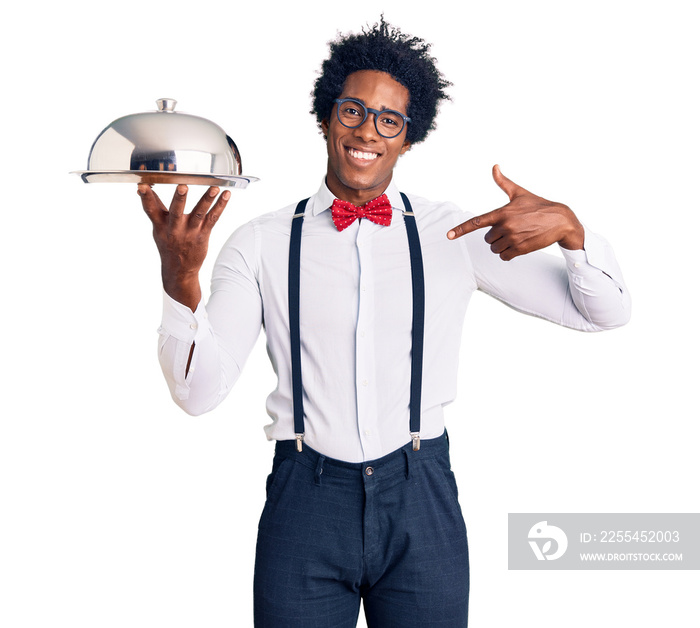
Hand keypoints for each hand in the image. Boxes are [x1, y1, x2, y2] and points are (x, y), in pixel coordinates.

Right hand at [138, 183, 230, 308]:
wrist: (179, 269)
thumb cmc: (168, 244)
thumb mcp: (158, 228)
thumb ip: (154, 207)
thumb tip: (142, 188)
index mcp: (160, 226)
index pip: (150, 210)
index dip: (146, 197)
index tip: (142, 185)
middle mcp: (174, 229)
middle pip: (176, 212)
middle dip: (179, 199)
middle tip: (183, 187)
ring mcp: (190, 232)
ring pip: (199, 214)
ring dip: (207, 200)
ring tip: (214, 188)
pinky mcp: (203, 234)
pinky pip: (213, 219)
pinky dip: (220, 206)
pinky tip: (226, 195)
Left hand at [446, 165, 583, 259]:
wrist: (560, 220)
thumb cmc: (538, 205)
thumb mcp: (519, 193)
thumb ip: (503, 182)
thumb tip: (495, 167)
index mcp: (502, 212)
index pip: (476, 222)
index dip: (461, 229)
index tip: (449, 235)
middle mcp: (505, 226)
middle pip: (487, 239)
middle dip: (496, 236)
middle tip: (510, 229)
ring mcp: (513, 239)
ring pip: (495, 249)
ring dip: (501, 245)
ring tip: (516, 236)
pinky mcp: (520, 249)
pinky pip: (504, 257)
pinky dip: (508, 254)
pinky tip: (518, 245)